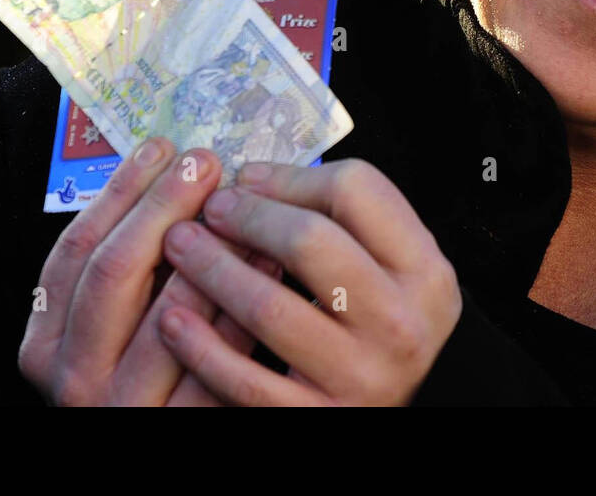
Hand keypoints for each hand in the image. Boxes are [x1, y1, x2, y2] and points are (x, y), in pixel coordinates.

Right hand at [18, 138, 260, 405]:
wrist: (155, 435)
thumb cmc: (139, 373)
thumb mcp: (110, 324)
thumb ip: (130, 264)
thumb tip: (175, 173)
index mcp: (48, 342)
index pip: (77, 250)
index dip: (121, 193)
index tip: (162, 148)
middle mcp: (75, 376)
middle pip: (115, 270)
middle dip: (162, 205)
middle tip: (204, 162)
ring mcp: (124, 407)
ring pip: (167, 313)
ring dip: (211, 251)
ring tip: (244, 203)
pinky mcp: (178, 428)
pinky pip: (217, 360)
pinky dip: (244, 306)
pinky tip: (268, 263)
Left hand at [159, 158, 462, 404]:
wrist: (403, 405)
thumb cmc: (381, 318)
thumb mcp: (389, 263)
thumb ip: (338, 217)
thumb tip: (249, 182)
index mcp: (423, 269)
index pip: (358, 192)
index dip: (292, 177)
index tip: (249, 178)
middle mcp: (399, 322)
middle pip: (312, 243)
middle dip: (248, 217)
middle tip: (209, 208)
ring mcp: (360, 374)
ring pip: (270, 308)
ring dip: (213, 269)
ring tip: (179, 244)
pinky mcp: (319, 418)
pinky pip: (247, 382)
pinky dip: (203, 347)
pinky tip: (172, 319)